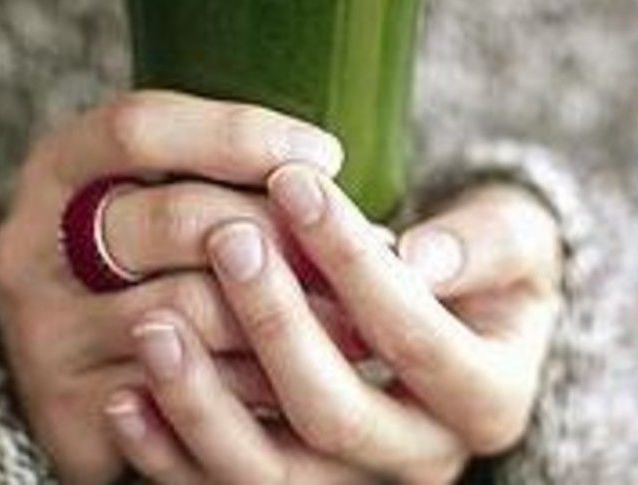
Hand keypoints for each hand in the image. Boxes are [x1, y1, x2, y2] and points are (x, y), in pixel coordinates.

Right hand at [0, 92, 345, 483]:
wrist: (67, 352)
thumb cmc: (138, 249)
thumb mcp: (151, 188)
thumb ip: (219, 172)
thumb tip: (329, 179)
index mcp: (60, 168)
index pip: (141, 126)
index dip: (239, 133)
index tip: (324, 153)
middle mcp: (33, 244)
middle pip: (177, 217)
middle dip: (283, 231)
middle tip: (367, 245)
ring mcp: (46, 332)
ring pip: (187, 312)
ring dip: (285, 313)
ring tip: (355, 314)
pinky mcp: (67, 407)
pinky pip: (180, 393)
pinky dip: (250, 384)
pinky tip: (298, 376)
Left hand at [107, 164, 559, 483]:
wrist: (468, 321)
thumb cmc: (489, 266)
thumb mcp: (514, 242)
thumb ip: (483, 246)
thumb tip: (421, 258)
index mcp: (487, 398)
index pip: (416, 338)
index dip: (353, 262)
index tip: (296, 182)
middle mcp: (422, 457)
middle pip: (335, 414)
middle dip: (275, 322)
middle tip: (226, 238)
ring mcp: (354, 481)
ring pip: (269, 473)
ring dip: (203, 402)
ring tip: (153, 324)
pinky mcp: (299, 483)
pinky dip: (171, 452)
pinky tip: (124, 397)